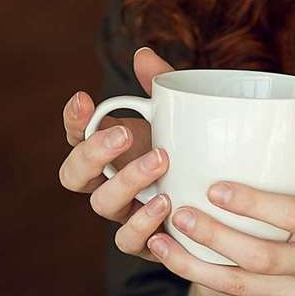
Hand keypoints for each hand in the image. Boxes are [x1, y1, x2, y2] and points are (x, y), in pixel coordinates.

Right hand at [58, 45, 178, 263]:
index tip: (85, 98)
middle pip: (74, 174)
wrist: (221, 205)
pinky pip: (128, 241)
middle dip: (93, 152)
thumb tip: (143, 53)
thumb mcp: (179, 117)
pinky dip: (142, 226)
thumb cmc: (191, 152)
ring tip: (160, 162)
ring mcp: (123, 214)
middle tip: (125, 133)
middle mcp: (107, 183)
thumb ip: (160, 86)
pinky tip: (166, 205)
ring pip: (103, 204)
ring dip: (126, 182)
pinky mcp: (144, 241)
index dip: (73, 120)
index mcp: (108, 151)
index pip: (74, 135)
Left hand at [143, 146, 294, 295]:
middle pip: (259, 255)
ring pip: (240, 284)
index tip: (216, 188)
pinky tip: (175, 260)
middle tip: (178, 210)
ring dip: (195, 264)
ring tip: (160, 241)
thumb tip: (293, 130)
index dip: (253, 203)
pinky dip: (203, 278)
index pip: (294, 216)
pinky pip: (238, 295)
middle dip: (214, 235)